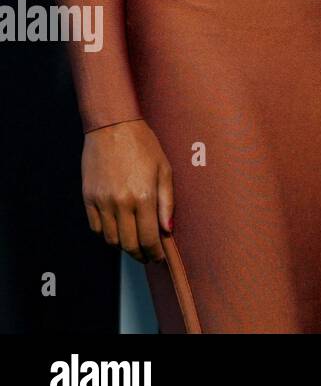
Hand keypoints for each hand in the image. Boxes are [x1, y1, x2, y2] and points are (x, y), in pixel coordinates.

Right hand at [81, 119, 173, 262]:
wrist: (112, 128)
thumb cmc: (143, 145)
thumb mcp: (164, 169)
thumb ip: (167, 202)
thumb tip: (168, 229)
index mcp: (144, 196)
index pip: (149, 237)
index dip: (155, 252)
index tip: (159, 257)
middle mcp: (121, 203)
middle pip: (129, 243)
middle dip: (140, 254)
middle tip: (148, 256)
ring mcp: (102, 202)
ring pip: (111, 239)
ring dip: (123, 246)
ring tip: (134, 243)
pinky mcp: (88, 199)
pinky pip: (96, 228)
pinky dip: (107, 234)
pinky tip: (117, 229)